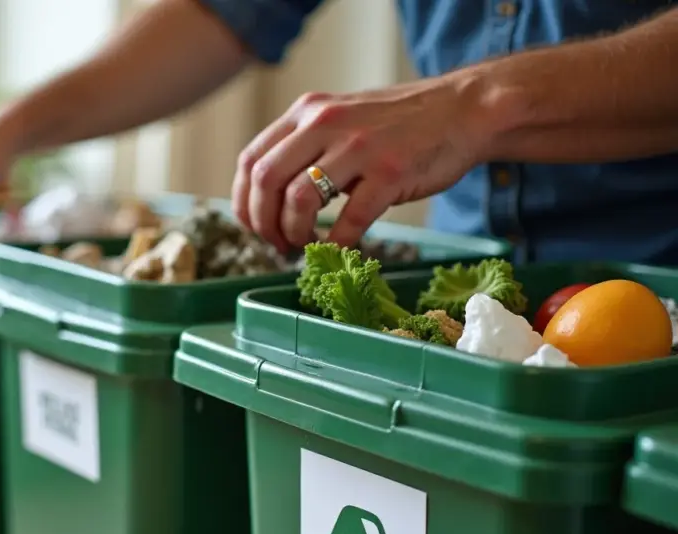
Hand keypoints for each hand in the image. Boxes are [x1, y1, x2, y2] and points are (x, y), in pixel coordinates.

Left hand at [231, 74, 492, 250]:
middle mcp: (325, 123)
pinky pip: (349, 220)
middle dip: (263, 223)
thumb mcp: (341, 119)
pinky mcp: (389, 172)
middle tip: (277, 243)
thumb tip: (271, 199)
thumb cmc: (400, 124)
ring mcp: (357, 146)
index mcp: (307, 112)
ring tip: (305, 245)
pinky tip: (340, 249)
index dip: (244, 202)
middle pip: (265, 181)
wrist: (463, 110)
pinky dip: (337, 243)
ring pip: (299, 199)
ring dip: (295, 233)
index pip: (250, 160)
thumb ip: (306, 146)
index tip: (255, 226)